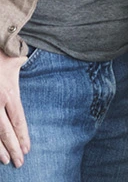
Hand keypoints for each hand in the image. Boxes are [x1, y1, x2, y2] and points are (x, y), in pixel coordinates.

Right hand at [0, 51, 26, 167]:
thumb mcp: (13, 60)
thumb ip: (19, 65)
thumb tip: (23, 61)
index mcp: (9, 92)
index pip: (18, 119)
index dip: (23, 135)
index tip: (28, 149)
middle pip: (5, 130)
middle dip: (13, 147)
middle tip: (20, 162)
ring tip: (6, 160)